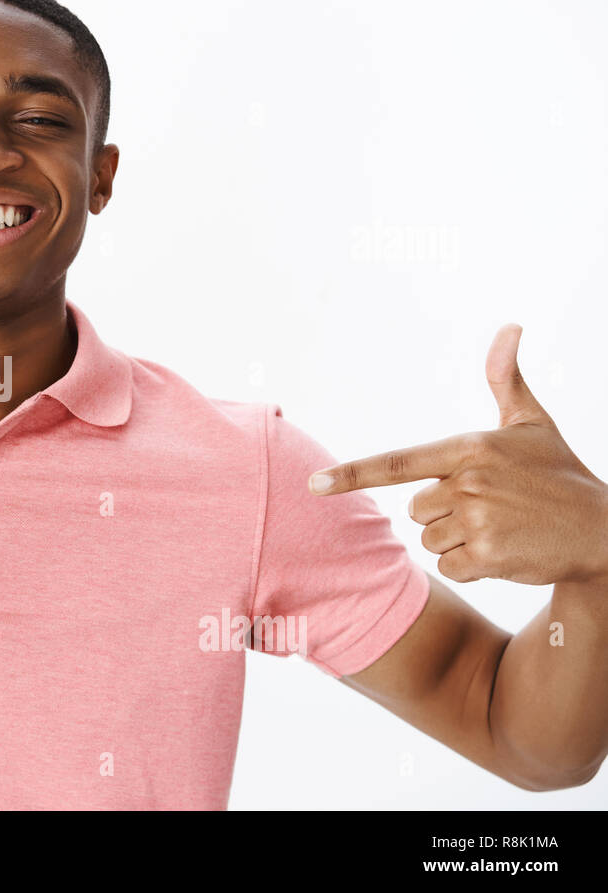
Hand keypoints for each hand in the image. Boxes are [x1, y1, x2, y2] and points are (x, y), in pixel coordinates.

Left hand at [307, 324, 607, 584]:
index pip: (396, 463)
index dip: (351, 475)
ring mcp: (478, 520)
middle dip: (444, 513)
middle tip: (491, 507)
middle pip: (414, 510)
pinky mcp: (488, 556)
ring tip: (501, 527)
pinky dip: (471, 566)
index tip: (314, 485)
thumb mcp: (531, 424)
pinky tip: (504, 551)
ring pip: (429, 539)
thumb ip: (506, 378)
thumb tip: (509, 326)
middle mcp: (468, 482)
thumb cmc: (557, 474)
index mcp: (469, 448)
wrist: (602, 532)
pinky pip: (448, 566)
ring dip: (457, 540)